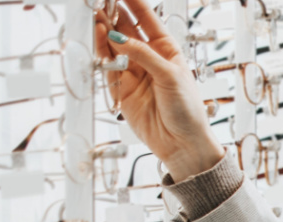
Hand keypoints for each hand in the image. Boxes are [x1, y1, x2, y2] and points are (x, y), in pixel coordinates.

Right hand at [94, 0, 223, 179]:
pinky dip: (101, 50)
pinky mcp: (121, 88)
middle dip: (113, 10)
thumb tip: (118, 35)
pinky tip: (98, 35)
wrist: (182, 145)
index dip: (132, 1)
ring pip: (113, 43)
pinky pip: (107, 64)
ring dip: (104, 28)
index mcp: (167, 49)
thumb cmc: (187, 112)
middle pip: (126, 27)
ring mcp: (133, 71)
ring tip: (95, 11)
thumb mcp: (170, 76)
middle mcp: (149, 57)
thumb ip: (143, 54)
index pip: (146, 17)